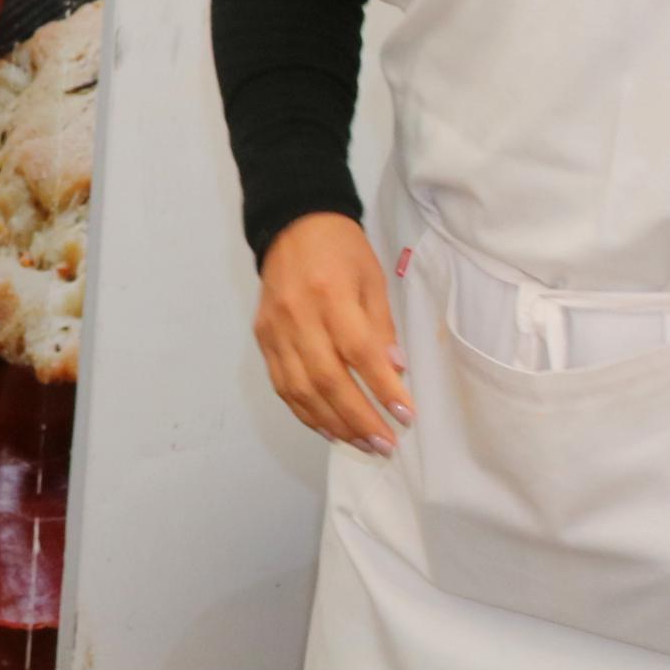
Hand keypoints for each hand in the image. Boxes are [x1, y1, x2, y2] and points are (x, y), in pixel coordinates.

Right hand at [256, 211, 411, 453]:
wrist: (292, 224)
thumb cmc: (341, 250)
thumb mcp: (372, 279)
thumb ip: (380, 326)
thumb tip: (394, 371)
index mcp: (330, 294)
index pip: (358, 351)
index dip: (382, 387)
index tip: (406, 415)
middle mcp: (297, 316)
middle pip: (327, 379)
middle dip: (360, 418)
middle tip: (386, 444)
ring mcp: (275, 330)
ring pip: (301, 390)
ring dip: (334, 423)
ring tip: (363, 444)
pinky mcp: (263, 339)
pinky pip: (282, 385)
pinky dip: (306, 413)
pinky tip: (330, 428)